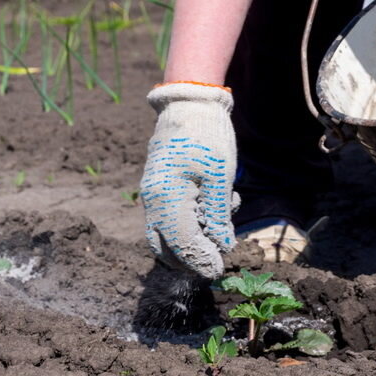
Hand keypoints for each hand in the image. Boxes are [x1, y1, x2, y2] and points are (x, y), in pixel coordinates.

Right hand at [140, 82, 237, 278]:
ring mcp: (154, 194)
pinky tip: (217, 203)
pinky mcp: (160, 188)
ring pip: (167, 234)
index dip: (199, 261)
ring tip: (222, 217)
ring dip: (193, 239)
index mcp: (166, 199)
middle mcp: (153, 200)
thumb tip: (222, 246)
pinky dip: (191, 221)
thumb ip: (218, 214)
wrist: (190, 104)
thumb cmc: (207, 137)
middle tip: (218, 258)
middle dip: (191, 258)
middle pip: (165, 247)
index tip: (219, 271)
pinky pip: (170, 217)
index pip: (180, 245)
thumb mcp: (220, 176)